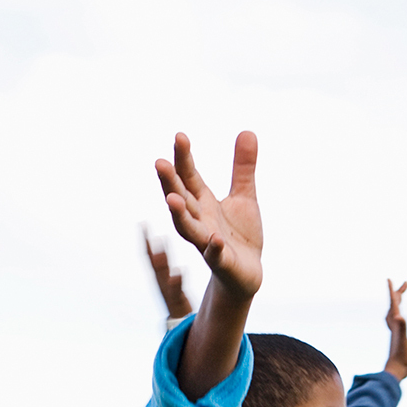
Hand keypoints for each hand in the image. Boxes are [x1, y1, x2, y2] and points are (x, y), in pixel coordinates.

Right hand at [143, 226, 194, 318]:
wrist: (183, 331)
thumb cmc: (179, 306)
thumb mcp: (174, 286)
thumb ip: (167, 269)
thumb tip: (164, 249)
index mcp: (161, 279)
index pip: (151, 258)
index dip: (146, 241)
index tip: (142, 224)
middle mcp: (162, 285)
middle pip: (153, 264)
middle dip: (149, 246)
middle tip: (145, 227)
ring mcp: (169, 296)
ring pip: (162, 276)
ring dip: (159, 261)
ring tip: (159, 245)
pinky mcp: (178, 306)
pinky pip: (176, 293)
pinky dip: (176, 283)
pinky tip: (177, 272)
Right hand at [155, 132, 261, 301]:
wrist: (246, 275)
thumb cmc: (239, 235)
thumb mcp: (244, 196)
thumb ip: (243, 167)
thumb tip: (247, 131)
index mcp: (203, 203)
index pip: (189, 177)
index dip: (183, 158)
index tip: (179, 136)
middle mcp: (200, 221)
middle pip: (181, 199)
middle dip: (170, 183)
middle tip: (159, 163)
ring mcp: (208, 242)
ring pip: (189, 228)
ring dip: (179, 214)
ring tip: (172, 199)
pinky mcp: (223, 262)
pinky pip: (216, 255)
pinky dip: (215, 248)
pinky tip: (216, 239)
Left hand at [383, 278, 406, 379]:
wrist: (396, 369)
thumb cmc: (401, 356)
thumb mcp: (403, 340)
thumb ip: (401, 328)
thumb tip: (398, 317)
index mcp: (395, 322)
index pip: (392, 303)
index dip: (391, 291)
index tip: (388, 279)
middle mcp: (393, 324)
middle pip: (394, 305)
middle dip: (398, 292)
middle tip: (406, 283)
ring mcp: (395, 330)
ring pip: (395, 311)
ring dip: (398, 301)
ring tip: (401, 295)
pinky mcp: (397, 336)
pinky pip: (397, 320)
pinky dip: (398, 313)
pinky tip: (399, 316)